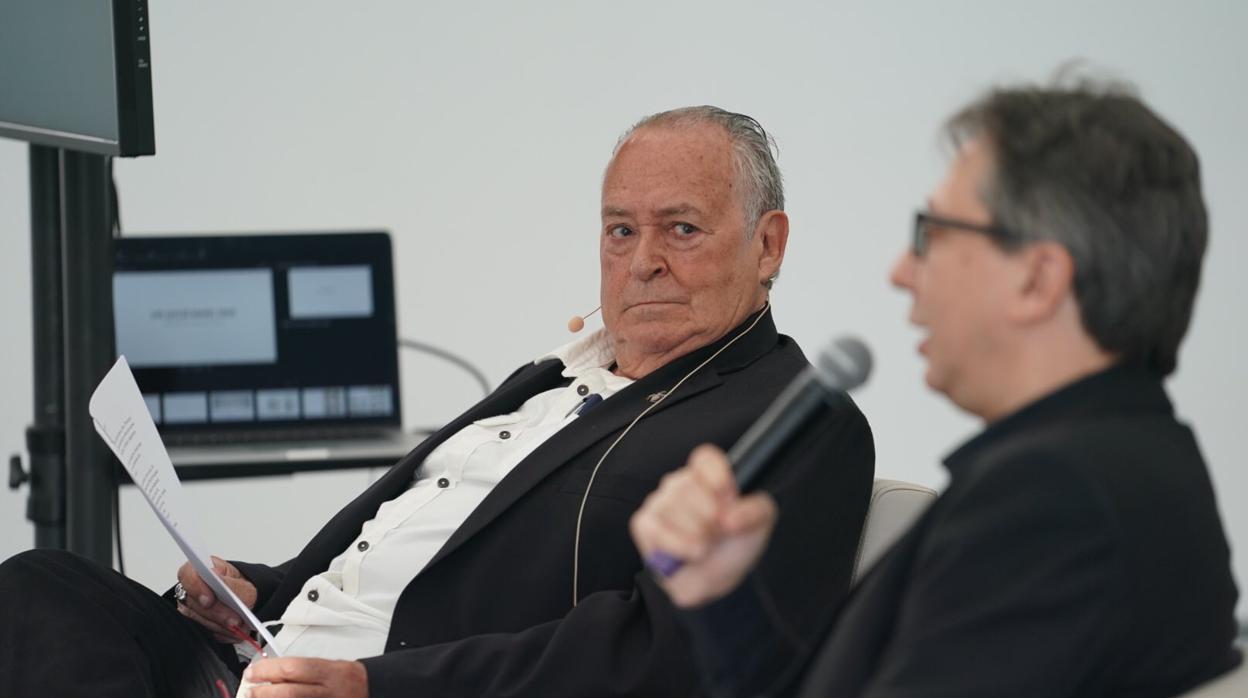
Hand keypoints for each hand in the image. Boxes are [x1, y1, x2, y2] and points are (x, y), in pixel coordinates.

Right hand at [175, 556, 257, 642]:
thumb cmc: (243, 588)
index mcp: (202, 570)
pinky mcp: (198, 624)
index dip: (196, 588)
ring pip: (200, 620)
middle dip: (217, 613)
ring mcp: (193, 609)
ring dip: (221, 626)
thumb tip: (216, 576)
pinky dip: (222, 633)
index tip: (209, 600)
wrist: (250, 601)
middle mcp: (193, 590)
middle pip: (194, 603)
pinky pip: (206, 632)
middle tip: (234, 620)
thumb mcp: (244, 584)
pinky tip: (235, 632)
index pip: (187, 575)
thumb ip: (230, 582)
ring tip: (239, 626)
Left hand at [245, 657, 368, 697]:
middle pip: (289, 692)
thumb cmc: (348, 679)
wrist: (371, 691)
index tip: (252, 671)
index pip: (294, 668)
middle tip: (249, 690)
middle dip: (263, 693)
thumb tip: (271, 673)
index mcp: (330, 672)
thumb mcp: (330, 666)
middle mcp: (328, 692)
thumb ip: (303, 670)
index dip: (268, 670)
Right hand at [630, 444, 777, 607]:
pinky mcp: (644, 523)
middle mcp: (681, 484)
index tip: (729, 498)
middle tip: (719, 533)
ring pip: (674, 508)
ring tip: (705, 546)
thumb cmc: (733, 546)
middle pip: (689, 485)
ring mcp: (659, 502)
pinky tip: (690, 554)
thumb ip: (755, 510)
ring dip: (696, 536)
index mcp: (709, 476)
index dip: (718, 476)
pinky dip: (678, 546)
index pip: (705, 458)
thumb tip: (731, 515)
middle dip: (710, 518)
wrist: (713, 581)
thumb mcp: (759, 525)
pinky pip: (657, 529)